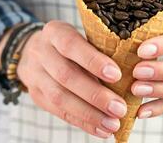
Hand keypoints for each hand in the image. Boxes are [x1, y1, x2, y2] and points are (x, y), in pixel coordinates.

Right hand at [0, 21, 126, 138]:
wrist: (32, 51)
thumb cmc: (70, 44)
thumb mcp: (80, 36)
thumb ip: (99, 50)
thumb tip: (130, 74)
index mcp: (55, 32)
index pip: (71, 45)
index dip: (93, 61)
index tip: (116, 75)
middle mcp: (41, 52)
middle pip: (66, 75)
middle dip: (95, 95)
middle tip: (120, 108)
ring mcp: (34, 75)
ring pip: (60, 98)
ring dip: (90, 114)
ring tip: (113, 124)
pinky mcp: (36, 96)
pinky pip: (59, 112)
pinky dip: (83, 122)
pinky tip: (101, 130)